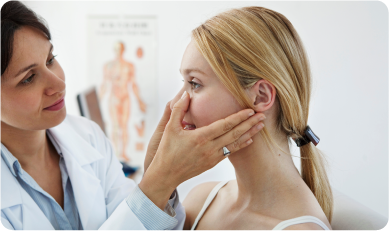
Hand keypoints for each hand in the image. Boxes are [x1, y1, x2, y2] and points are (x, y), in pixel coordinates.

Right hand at [139, 92, 264, 208]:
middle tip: (262, 115)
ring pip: (235, 144)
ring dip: (249, 134)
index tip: (250, 110)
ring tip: (260, 126)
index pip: (225, 125)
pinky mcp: (212, 163)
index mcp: (200, 137)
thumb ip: (178, 109)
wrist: (166, 175)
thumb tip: (185, 94)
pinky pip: (230, 152)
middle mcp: (209, 148)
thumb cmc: (166, 151)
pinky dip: (241, 145)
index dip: (239, 117)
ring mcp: (212, 157)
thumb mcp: (169, 128)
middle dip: (250, 124)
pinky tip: (248, 140)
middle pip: (234, 134)